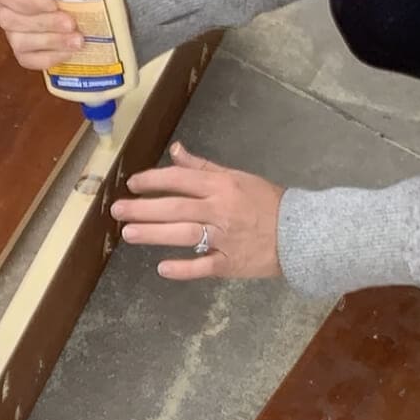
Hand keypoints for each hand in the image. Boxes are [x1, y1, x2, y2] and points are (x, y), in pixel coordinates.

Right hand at [0, 0, 77, 69]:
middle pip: (11, 20)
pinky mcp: (26, 51)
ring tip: (78, 41)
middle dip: (44, 24)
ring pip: (20, 42)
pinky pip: (28, 60)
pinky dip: (48, 59)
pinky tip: (68, 53)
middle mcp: (7, 7)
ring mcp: (14, 31)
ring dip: (50, 42)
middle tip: (72, 24)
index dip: (26, 1)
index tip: (53, 3)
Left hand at [111, 143, 284, 280]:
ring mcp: (225, 238)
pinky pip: (203, 267)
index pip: (180, 180)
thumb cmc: (267, 202)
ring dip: (154, 234)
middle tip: (117, 211)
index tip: (132, 184)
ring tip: (129, 234)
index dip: (153, 180)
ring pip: (183, 235)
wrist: (302, 233)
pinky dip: (183, 268)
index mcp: (222, 186)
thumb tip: (175, 151)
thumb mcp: (237, 177)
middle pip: (175, 207)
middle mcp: (220, 210)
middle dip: (143, 208)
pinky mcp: (230, 264)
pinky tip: (162, 268)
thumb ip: (202, 167)